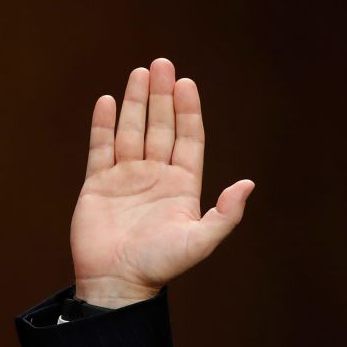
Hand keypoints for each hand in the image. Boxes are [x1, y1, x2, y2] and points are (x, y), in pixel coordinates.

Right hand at [70, 58, 253, 307]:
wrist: (118, 282)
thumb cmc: (162, 265)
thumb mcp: (201, 241)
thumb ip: (226, 214)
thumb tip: (248, 184)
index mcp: (183, 186)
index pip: (188, 139)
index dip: (188, 111)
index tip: (188, 84)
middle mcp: (157, 176)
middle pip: (161, 127)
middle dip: (162, 96)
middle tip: (163, 64)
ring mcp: (127, 178)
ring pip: (132, 130)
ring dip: (137, 102)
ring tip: (140, 72)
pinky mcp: (98, 184)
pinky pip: (101, 148)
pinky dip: (103, 124)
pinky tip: (107, 100)